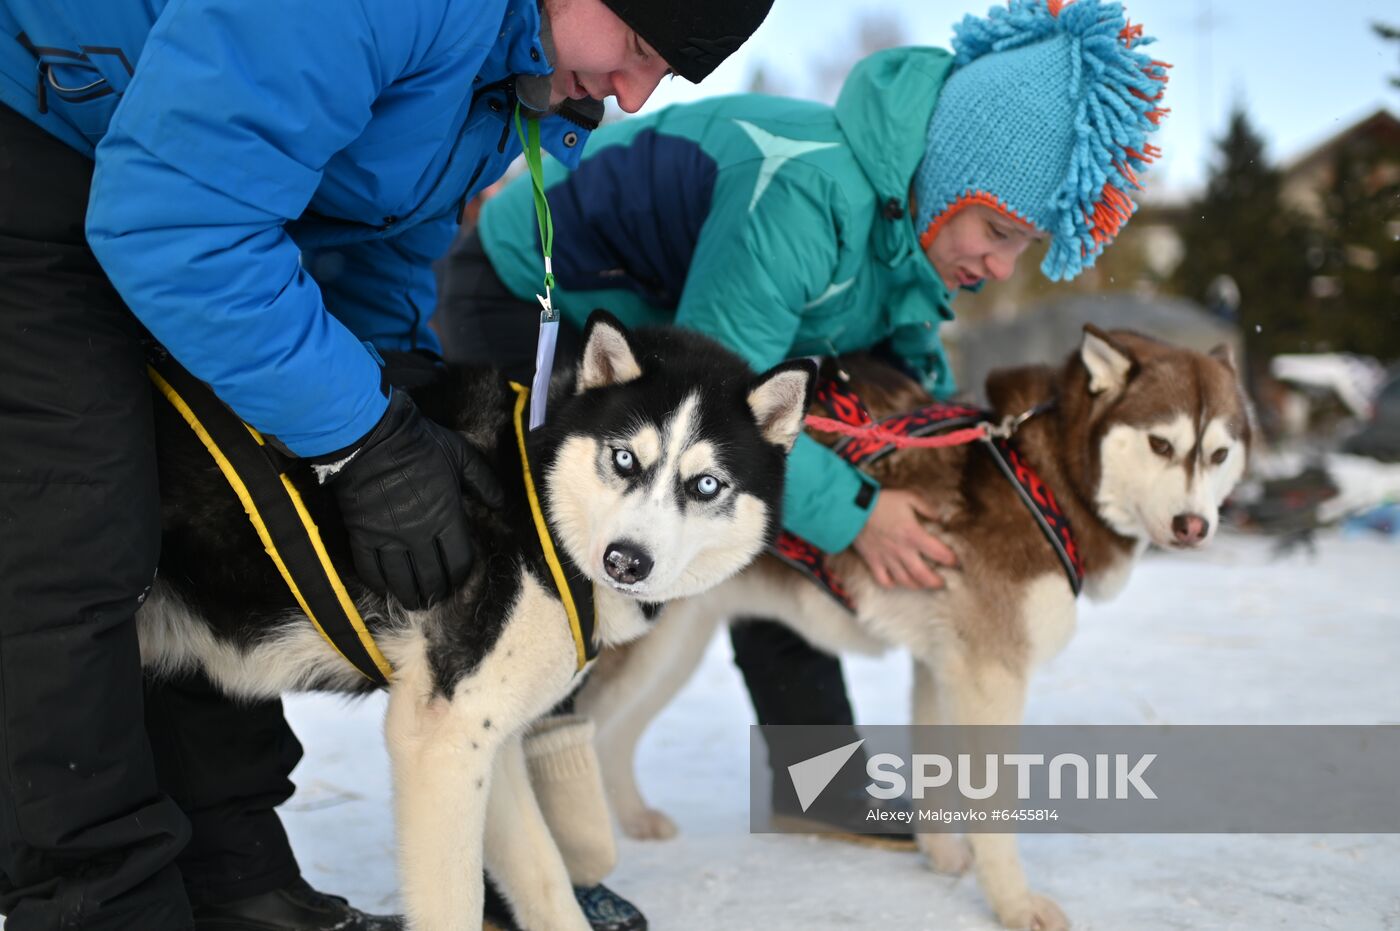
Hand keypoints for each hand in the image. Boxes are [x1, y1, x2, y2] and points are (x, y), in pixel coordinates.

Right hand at [330, 390, 503, 607]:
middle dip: (438, 592)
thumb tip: (501, 505)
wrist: (371, 436)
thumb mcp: (461, 456)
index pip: (459, 561)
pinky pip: (371, 571)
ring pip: (402, 581)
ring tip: (415, 602)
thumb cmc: (420, 444)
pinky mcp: (362, 535)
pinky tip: (386, 590)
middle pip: (432, 578)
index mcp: (446, 517)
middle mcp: (419, 534)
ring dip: (411, 597)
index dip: (461, 576)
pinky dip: (379, 585)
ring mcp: (389, 538)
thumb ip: (484, 482)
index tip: (459, 579)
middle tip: (438, 596)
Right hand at [851, 489, 957, 589]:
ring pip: (906, 581)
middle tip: (942, 583)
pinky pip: (884, 580)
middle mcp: (902, 551)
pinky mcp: (873, 562)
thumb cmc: (882, 502)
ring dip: (918, 586)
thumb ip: (927, 507)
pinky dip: (892, 584)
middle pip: (924, 575)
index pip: (939, 553)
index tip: (955, 562)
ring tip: (923, 585)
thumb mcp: (908, 497)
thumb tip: (939, 518)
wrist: (852, 508)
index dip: (951, 560)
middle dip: (936, 582)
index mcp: (913, 535)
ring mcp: (887, 559)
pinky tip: (897, 582)